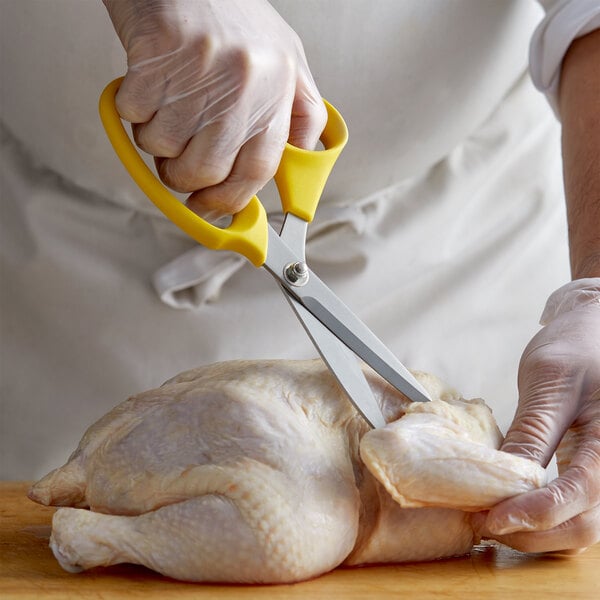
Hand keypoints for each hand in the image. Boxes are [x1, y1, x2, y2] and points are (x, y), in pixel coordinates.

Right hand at [103, 0, 326, 217]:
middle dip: (182, 177)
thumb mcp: (286, 62)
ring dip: (154, 138)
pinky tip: (148, 84)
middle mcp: (244, 84)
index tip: (208, 209)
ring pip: (162, 147)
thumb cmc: (235, 17)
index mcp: (278, 91)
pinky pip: (133, 115)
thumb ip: (296, 117)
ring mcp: (200, 69)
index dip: (229, 201)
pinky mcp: (157, 55)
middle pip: (204, 171)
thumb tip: (297, 166)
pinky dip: (131, 109)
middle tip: (176, 162)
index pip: (258, 171)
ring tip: (166, 106)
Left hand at [473, 279, 599, 552]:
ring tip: (489, 518)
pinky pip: (571, 508)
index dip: (536, 513)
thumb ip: (533, 432)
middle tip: (482, 522)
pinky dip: (539, 517)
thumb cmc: (578, 348)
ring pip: (578, 525)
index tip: (492, 519)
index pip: (580, 492)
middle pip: (583, 523)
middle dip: (531, 531)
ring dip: (534, 531)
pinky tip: (507, 506)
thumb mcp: (551, 383)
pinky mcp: (590, 472)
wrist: (592, 333)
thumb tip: (504, 479)